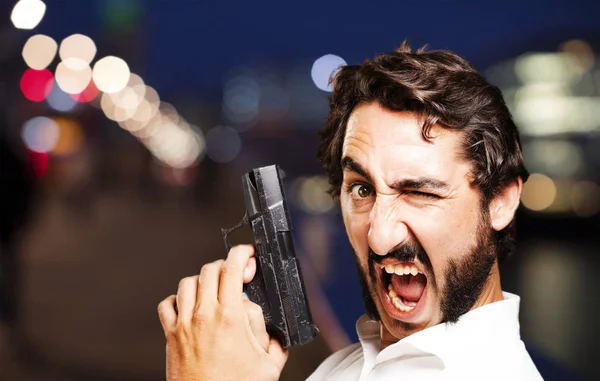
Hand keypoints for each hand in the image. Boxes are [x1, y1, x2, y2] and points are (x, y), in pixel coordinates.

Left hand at [158, 245, 287, 380]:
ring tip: (215, 290)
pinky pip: (168, 304)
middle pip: (210, 270)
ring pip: (188, 282)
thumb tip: (262, 321)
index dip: (242, 253)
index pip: (232, 268)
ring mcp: (184, 324)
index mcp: (230, 317)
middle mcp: (204, 315)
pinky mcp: (170, 336)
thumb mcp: (269, 363)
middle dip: (226, 266)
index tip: (248, 254)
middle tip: (238, 275)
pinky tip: (190, 306)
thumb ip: (271, 336)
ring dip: (203, 280)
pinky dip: (178, 299)